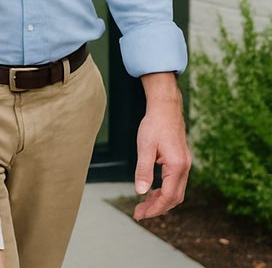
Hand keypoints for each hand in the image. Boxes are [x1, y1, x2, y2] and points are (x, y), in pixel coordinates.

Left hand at [133, 72, 191, 219]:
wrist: (166, 108)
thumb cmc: (154, 125)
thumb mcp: (145, 147)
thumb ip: (143, 170)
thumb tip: (141, 192)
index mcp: (177, 166)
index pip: (168, 196)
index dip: (155, 208)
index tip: (141, 215)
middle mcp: (185, 168)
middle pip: (174, 198)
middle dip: (157, 208)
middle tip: (139, 213)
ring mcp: (185, 165)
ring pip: (176, 191)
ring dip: (161, 200)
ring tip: (143, 205)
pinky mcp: (181, 161)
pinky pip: (175, 182)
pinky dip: (164, 190)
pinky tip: (152, 191)